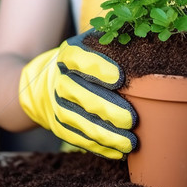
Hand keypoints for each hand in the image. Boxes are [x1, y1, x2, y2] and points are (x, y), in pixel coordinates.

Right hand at [18, 29, 136, 159]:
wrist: (43, 83)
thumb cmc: (85, 61)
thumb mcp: (92, 44)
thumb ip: (113, 40)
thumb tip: (144, 34)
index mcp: (68, 55)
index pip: (81, 59)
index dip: (99, 68)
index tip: (121, 77)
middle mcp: (59, 79)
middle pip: (82, 95)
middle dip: (108, 109)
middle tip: (132, 119)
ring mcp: (57, 105)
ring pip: (81, 122)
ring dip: (106, 135)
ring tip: (131, 143)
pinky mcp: (59, 126)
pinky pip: (78, 139)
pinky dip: (99, 148)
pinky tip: (118, 152)